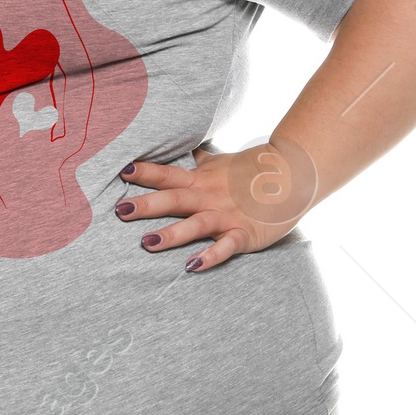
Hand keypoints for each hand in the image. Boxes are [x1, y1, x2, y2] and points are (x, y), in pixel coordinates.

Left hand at [114, 135, 319, 271]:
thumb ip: (199, 160)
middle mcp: (209, 197)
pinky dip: (210, 256)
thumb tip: (184, 147)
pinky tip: (191, 266)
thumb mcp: (221, 162)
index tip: (121, 171)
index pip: (168, 175)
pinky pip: (224, 247)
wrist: (295, 174)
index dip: (145, 173)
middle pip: (174, 200)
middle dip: (147, 205)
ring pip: (195, 225)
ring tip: (146, 243)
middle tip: (120, 210)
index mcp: (201, 180)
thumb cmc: (253, 170)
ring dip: (171, 235)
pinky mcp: (243, 234)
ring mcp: (226, 216)